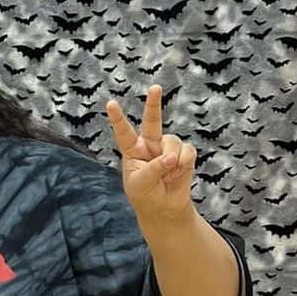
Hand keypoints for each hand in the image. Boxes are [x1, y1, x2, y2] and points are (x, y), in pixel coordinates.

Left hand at [106, 85, 197, 228]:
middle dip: (153, 103)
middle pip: (152, 121)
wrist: (164, 208)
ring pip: (172, 141)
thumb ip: (154, 168)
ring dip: (171, 158)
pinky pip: (187, 151)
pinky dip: (184, 162)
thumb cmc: (144, 195)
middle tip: (155, 87)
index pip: (123, 132)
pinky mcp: (184, 154)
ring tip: (168, 173)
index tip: (110, 104)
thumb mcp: (140, 183)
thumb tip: (172, 157)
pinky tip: (178, 172)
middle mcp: (149, 145)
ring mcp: (167, 148)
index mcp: (132, 151)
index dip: (118, 118)